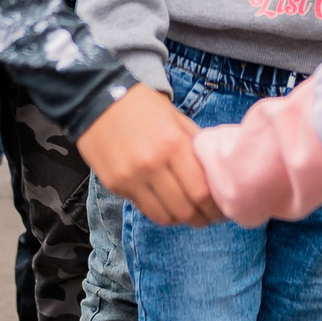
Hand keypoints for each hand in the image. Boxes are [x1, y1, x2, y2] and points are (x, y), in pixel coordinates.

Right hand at [76, 87, 216, 225]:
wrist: (98, 100)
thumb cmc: (143, 107)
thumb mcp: (177, 118)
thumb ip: (196, 145)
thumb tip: (217, 172)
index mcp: (173, 145)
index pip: (201, 191)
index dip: (215, 207)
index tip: (223, 210)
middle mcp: (152, 165)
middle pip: (185, 209)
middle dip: (202, 218)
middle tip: (209, 217)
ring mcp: (131, 178)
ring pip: (164, 216)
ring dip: (180, 220)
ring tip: (189, 215)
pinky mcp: (115, 186)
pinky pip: (144, 209)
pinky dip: (160, 212)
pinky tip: (167, 206)